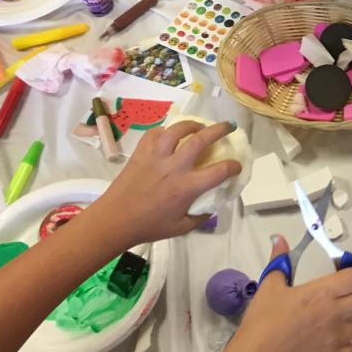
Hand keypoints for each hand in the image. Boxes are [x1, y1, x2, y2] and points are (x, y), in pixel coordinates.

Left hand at [87, 121, 241, 245]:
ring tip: (199, 126)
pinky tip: (170, 135)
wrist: (114, 221)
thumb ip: (201, 216)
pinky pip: (155, 134)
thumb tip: (212, 203)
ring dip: (193, 124)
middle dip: (219, 130)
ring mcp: (156, 157)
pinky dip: (166, 131)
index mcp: (187, 187)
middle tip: (229, 127)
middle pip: (201, 139)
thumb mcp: (182, 228)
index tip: (236, 166)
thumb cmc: (149, 226)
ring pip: (177, 130)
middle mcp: (174, 167)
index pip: (220, 171)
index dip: (234, 166)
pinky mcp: (141, 153)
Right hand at [228, 235, 351, 351]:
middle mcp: (337, 313)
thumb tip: (279, 238)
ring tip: (336, 318)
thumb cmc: (262, 321)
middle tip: (345, 293)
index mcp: (323, 292)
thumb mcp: (269, 286)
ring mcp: (338, 337)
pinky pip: (351, 349)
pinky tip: (330, 341)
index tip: (342, 274)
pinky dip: (345, 345)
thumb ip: (279, 261)